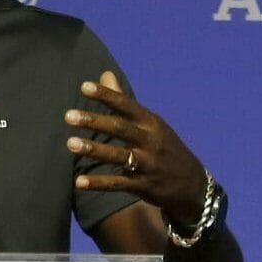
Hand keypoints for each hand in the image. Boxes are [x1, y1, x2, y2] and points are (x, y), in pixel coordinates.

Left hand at [65, 71, 207, 225]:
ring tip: (70, 144)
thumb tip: (105, 74)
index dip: (106, 95)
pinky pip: (118, 184)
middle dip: (94, 121)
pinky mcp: (144, 186)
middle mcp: (151, 141)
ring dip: (94, 150)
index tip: (84, 87)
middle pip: (120, 128)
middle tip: (68, 116)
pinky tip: (79, 182)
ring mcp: (148, 164)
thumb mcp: (151, 123)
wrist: (193, 185)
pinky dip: (99, 183)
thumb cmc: (164, 146)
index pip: (126, 105)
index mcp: (151, 122)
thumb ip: (124, 102)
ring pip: (118, 156)